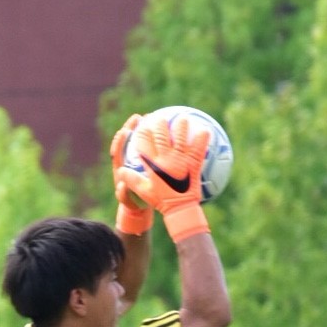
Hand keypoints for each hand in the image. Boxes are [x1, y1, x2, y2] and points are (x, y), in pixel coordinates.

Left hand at [110, 114, 151, 235]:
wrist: (141, 205)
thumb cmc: (134, 203)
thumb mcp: (129, 200)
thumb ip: (123, 194)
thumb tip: (121, 185)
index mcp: (122, 168)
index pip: (118, 151)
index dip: (119, 141)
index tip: (124, 132)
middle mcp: (128, 161)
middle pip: (128, 141)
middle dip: (132, 127)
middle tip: (139, 117)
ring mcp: (139, 159)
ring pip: (141, 141)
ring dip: (145, 129)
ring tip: (152, 117)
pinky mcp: (149, 160)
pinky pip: (152, 146)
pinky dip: (157, 138)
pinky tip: (166, 130)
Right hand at [117, 115, 209, 241]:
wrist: (180, 209)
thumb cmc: (161, 201)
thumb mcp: (144, 191)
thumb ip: (132, 180)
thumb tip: (121, 171)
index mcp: (153, 165)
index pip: (143, 143)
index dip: (141, 131)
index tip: (141, 124)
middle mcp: (166, 159)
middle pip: (161, 135)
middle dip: (159, 124)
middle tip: (159, 117)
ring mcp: (181, 160)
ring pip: (180, 137)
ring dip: (181, 126)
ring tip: (182, 118)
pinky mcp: (193, 164)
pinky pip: (199, 148)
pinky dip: (202, 139)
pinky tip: (206, 130)